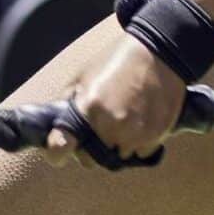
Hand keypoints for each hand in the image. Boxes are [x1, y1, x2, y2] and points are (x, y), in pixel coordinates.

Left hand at [45, 35, 185, 166]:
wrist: (159, 54)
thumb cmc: (118, 60)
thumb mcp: (83, 76)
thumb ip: (67, 103)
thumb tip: (54, 126)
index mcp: (87, 108)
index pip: (60, 147)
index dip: (56, 153)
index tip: (58, 153)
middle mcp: (109, 125)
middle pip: (91, 160)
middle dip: (91, 149)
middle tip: (100, 128)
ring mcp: (133, 134)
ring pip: (117, 158)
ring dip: (117, 146)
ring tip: (124, 120)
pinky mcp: (154, 137)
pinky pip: (140, 154)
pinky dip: (139, 144)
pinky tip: (141, 122)